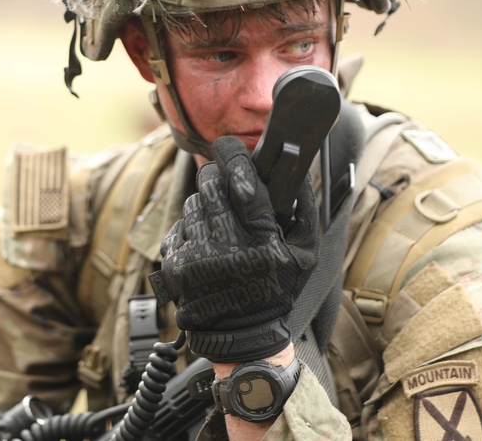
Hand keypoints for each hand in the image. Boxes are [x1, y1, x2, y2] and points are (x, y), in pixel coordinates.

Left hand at [150, 136, 319, 361]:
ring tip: (219, 224)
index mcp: (262, 242)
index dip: (234, 157)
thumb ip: (305, 212)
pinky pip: (178, 227)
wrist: (241, 336)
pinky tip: (205, 244)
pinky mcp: (175, 266)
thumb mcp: (305, 255)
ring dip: (204, 205)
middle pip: (210, 185)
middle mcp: (228, 248)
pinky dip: (190, 229)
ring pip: (192, 203)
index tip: (228, 145)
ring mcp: (197, 258)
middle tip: (225, 183)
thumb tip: (297, 173)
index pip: (244, 183)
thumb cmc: (275, 289)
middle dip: (217, 177)